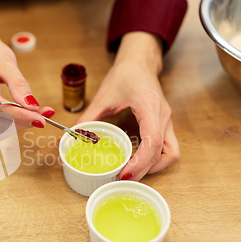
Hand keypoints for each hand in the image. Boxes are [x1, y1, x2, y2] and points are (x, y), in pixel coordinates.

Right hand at [0, 10, 54, 129]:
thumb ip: (17, 83)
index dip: (16, 114)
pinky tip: (31, 114)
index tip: (38, 117)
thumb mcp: (4, 61)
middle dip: (22, 119)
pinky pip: (0, 123)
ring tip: (42, 113)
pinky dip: (17, 121)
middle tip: (46, 115)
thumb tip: (31, 104)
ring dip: (21, 122)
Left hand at [76, 32, 179, 180]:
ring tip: (132, 173)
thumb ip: (87, 118)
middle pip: (164, 152)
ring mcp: (167, 121)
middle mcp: (163, 116)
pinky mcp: (165, 124)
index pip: (152, 140)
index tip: (124, 173)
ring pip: (171, 153)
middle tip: (122, 179)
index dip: (140, 161)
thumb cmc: (125, 75)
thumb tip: (69, 136)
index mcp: (149, 107)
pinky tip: (139, 163)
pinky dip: (156, 160)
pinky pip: (168, 149)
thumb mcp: (103, 96)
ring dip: (155, 167)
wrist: (140, 62)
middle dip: (145, 170)